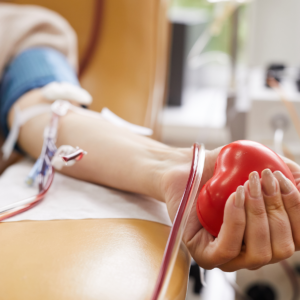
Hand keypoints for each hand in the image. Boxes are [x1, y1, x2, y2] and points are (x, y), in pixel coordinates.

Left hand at [161, 146, 299, 270]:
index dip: (298, 209)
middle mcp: (254, 251)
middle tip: (260, 178)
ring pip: (260, 253)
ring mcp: (230, 257)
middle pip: (283, 248)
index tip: (281, 179)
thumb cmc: (223, 170)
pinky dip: (236, 221)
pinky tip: (234, 197)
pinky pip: (228, 248)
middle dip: (275, 208)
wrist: (189, 167)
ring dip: (257, 214)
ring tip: (246, 186)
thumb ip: (288, 174)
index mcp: (270, 235)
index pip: (299, 237)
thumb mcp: (261, 165)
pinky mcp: (205, 254)